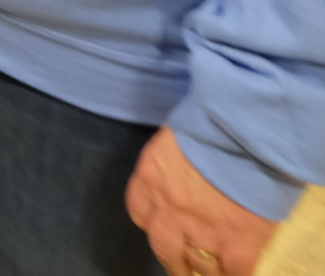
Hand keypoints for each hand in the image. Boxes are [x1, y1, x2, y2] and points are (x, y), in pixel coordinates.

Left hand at [128, 129, 278, 275]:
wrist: (244, 134)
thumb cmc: (209, 125)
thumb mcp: (174, 141)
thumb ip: (171, 167)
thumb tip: (184, 176)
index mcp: (149, 183)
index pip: (142, 215)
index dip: (156, 223)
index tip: (166, 227)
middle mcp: (167, 214)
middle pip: (164, 248)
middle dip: (173, 258)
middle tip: (183, 264)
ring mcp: (202, 233)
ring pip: (198, 265)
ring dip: (204, 268)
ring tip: (211, 271)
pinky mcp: (238, 244)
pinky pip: (233, 272)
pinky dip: (235, 275)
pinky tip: (237, 271)